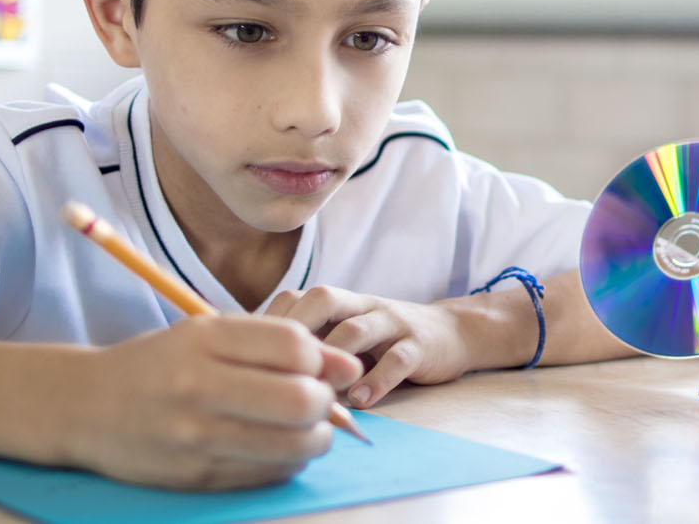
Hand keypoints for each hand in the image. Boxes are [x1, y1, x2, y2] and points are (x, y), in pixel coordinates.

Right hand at [63, 316, 361, 490]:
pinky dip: (288, 462)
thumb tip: (348, 368)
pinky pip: (271, 474)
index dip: (322, 357)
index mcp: (204, 338)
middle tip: (316, 401)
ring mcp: (197, 436)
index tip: (319, 367)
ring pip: (295, 444)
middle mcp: (198, 386)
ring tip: (302, 427)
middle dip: (325, 402)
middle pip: (301, 398)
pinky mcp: (198, 476)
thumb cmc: (159, 365)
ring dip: (315, 437)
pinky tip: (272, 446)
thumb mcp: (209, 335)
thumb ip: (277, 343)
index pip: (294, 345)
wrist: (85, 407)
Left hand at [264, 286, 481, 408]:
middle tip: (273, 366)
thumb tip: (258, 368)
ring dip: (331, 360)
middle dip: (295, 330)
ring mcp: (392, 323)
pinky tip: (358, 403)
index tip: (245, 355)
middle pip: (323, 300)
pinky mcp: (419, 346)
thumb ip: (313, 343)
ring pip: (356, 331)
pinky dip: (376, 382)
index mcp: (340, 300)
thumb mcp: (348, 331)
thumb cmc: (386, 340)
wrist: (453, 333)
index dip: (268, 322)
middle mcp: (363, 304)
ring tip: (312, 391)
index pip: (296, 297)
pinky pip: (396, 361)